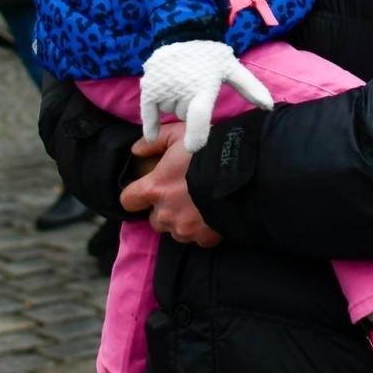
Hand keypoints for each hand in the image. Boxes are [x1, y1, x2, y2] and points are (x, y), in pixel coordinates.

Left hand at [121, 122, 221, 246]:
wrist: (244, 171)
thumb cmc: (209, 150)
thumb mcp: (180, 134)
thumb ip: (155, 141)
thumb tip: (136, 151)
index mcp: (155, 188)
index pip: (128, 201)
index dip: (136, 195)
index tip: (149, 189)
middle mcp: (166, 213)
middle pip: (154, 219)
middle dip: (164, 209)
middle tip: (182, 195)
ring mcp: (186, 228)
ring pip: (176, 230)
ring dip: (183, 221)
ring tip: (200, 205)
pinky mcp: (205, 237)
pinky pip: (198, 238)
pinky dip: (204, 230)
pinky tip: (213, 215)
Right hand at [139, 40, 273, 152]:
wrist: (183, 31)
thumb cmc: (209, 55)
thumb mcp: (231, 68)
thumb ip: (249, 88)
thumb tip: (269, 107)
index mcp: (203, 88)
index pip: (199, 116)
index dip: (197, 133)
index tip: (194, 148)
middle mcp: (182, 89)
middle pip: (185, 116)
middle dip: (189, 108)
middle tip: (192, 89)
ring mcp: (164, 88)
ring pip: (169, 111)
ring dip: (174, 104)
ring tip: (180, 85)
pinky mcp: (149, 87)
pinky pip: (148, 112)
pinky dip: (150, 124)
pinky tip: (151, 136)